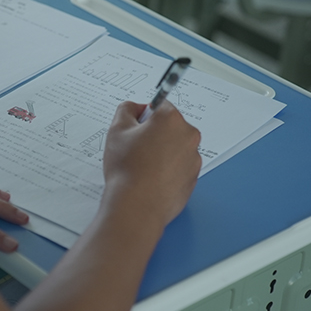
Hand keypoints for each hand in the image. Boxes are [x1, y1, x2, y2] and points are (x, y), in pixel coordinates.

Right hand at [102, 100, 200, 228]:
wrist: (137, 204)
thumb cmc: (127, 168)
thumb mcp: (116, 130)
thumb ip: (126, 109)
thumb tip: (135, 107)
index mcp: (171, 119)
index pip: (160, 105)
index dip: (144, 116)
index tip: (135, 128)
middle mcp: (188, 136)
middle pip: (170, 126)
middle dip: (154, 134)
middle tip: (135, 148)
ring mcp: (194, 158)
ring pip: (175, 147)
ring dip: (161, 151)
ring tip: (142, 166)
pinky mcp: (193, 177)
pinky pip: (179, 166)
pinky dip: (167, 169)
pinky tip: (151, 178)